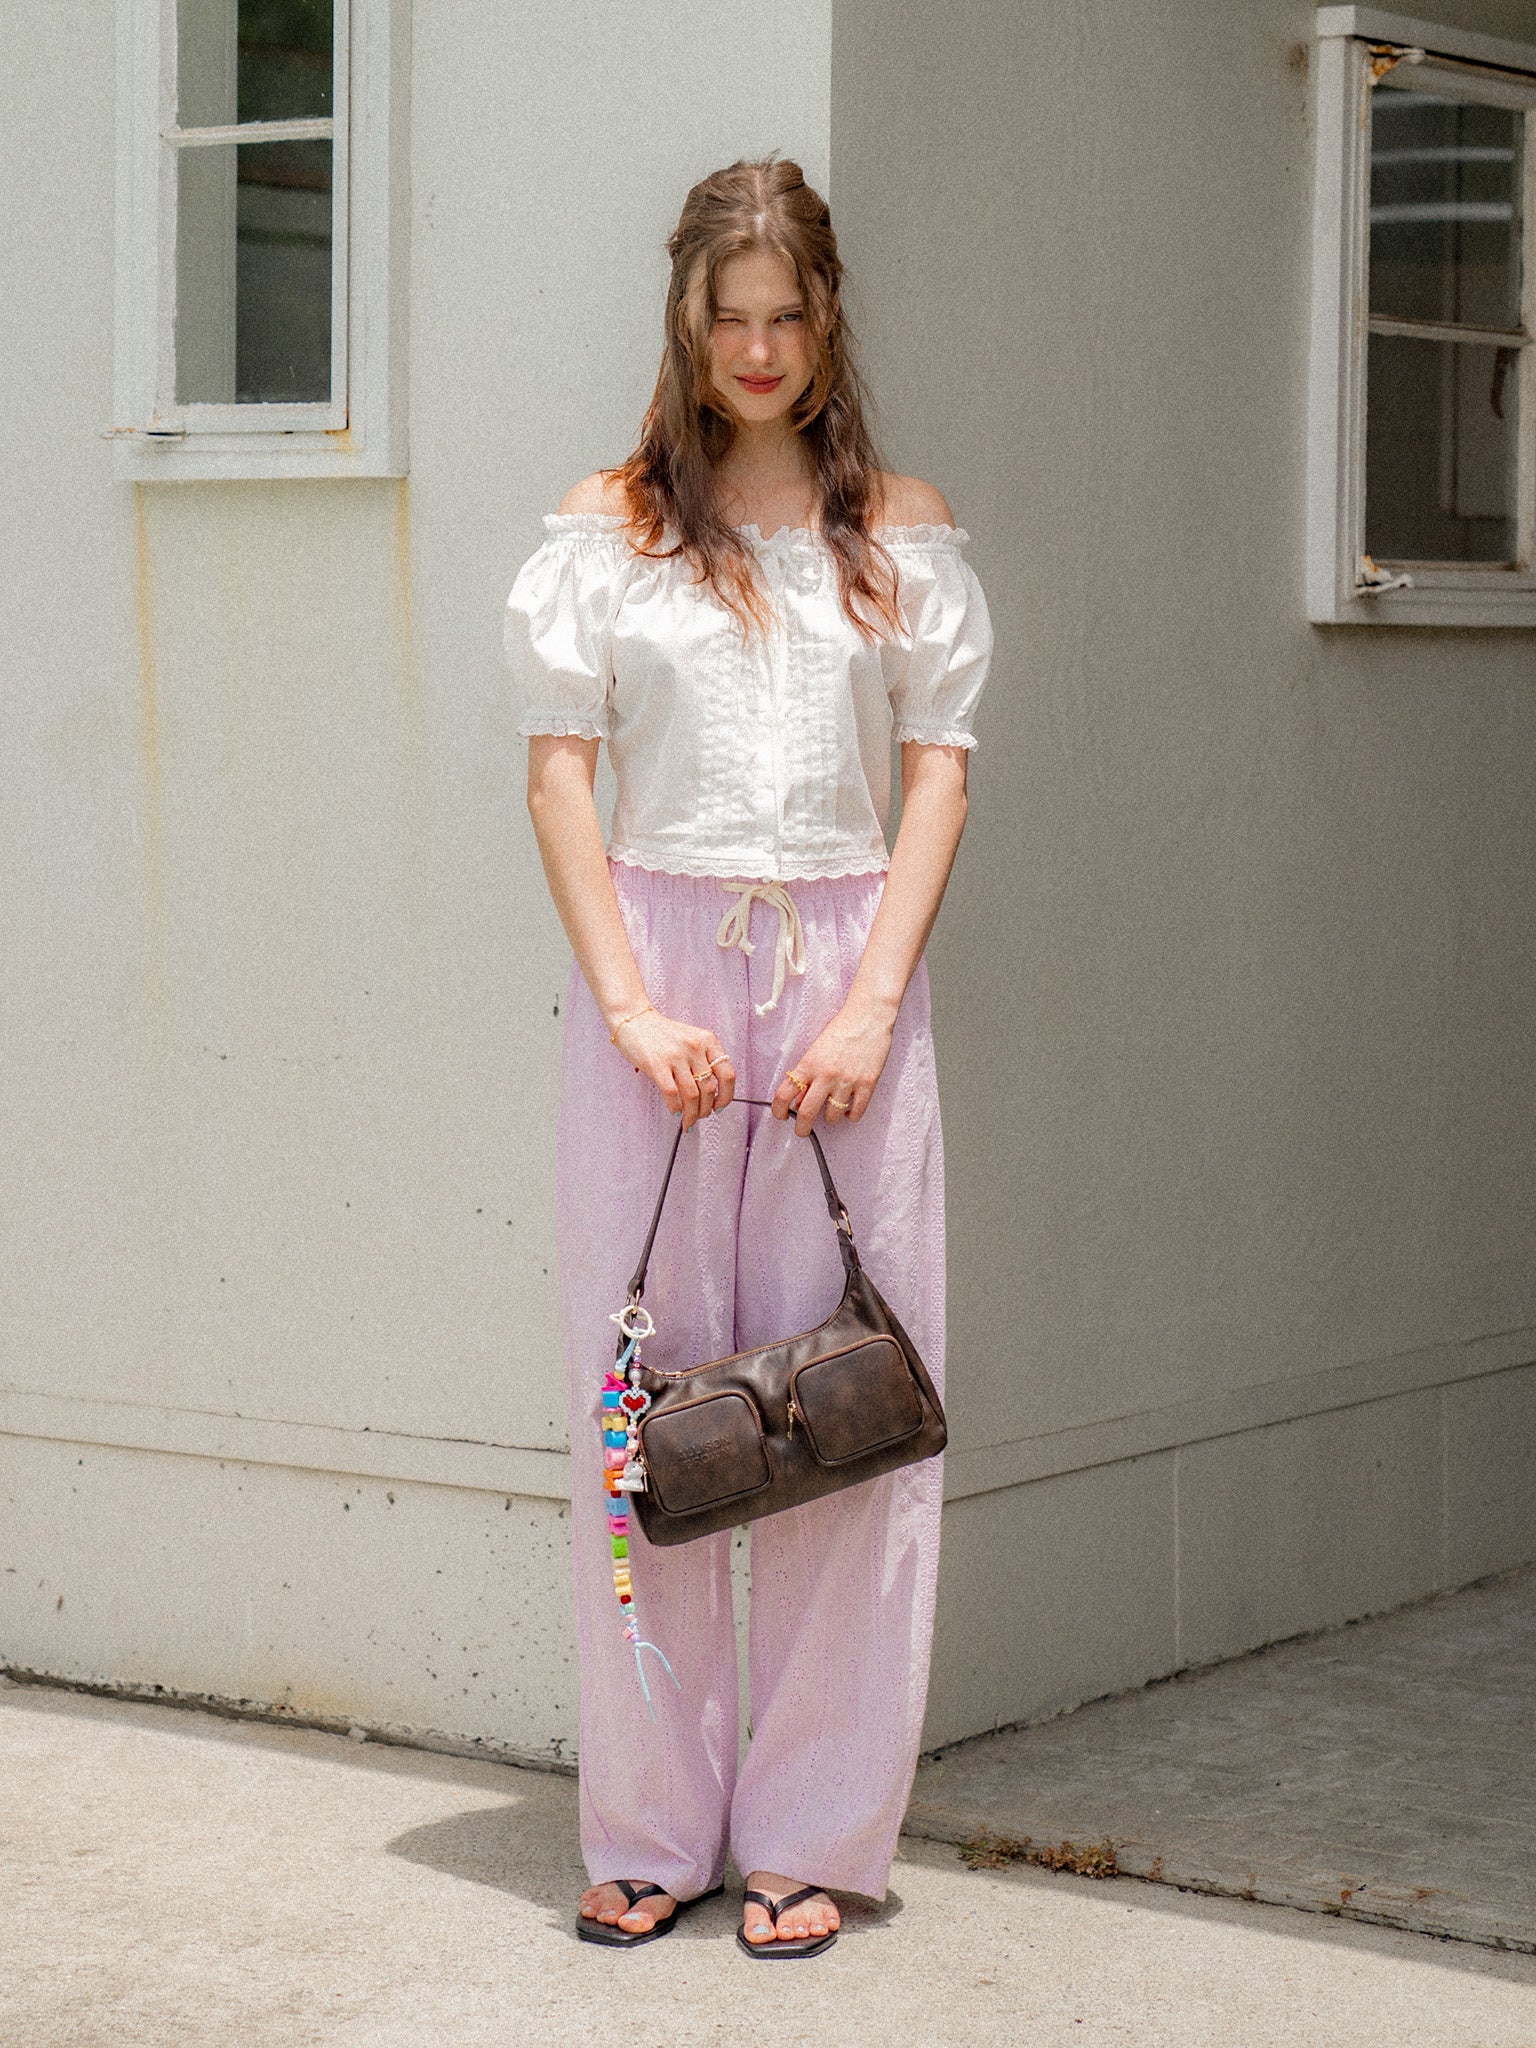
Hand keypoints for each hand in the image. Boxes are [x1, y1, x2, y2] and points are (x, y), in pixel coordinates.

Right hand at [613, 1007, 735, 1130]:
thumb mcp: (690, 1039)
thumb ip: (702, 1060)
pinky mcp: (657, 1064)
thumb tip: (710, 1094)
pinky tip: (674, 1111)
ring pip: (692, 1095)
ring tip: (688, 1121)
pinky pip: (672, 1094)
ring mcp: (676, 1055)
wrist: (634, 1019)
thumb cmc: (661, 1033)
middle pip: (709, 1089)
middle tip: (700, 1117)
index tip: (719, 1107)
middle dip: (706, 1110)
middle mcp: (695, 1047)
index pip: (727, 1074)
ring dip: (691, 1114)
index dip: (726, 1096)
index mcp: (707, 1041)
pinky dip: (675, 1107)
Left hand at [771, 998, 896, 1134]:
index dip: (778, 1110)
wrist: (868, 1016)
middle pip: (805, 1113)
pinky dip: (850, 1115)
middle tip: (802, 1130)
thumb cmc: (842, 1028)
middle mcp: (825, 1074)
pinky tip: (849, 1108)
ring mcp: (847, 1080)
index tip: (781, 1116)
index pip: (784, 1094)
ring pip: (831, 1116)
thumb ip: (807, 1074)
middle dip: (801, 1128)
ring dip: (829, 1118)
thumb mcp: (817, 1049)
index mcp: (809, 1064)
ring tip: (832, 1110)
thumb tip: (799, 1099)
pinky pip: (856, 1113)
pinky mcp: (867, 1083)